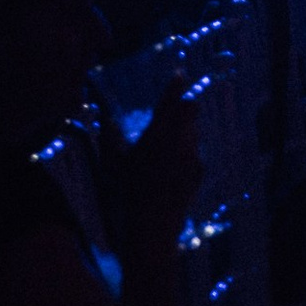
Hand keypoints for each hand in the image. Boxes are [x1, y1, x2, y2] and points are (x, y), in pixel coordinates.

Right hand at [120, 77, 201, 247]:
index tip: (179, 74)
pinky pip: (194, 153)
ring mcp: (193, 158)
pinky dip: (184, 153)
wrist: (151, 231)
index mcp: (159, 133)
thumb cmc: (125, 195)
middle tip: (168, 114)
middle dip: (182, 107)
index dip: (176, 84)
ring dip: (182, 131)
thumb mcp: (111, 165)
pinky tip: (168, 169)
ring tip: (162, 147)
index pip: (173, 99)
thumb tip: (107, 119)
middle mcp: (181, 141)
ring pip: (193, 132)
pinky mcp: (198, 174)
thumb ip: (109, 137)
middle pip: (190, 111)